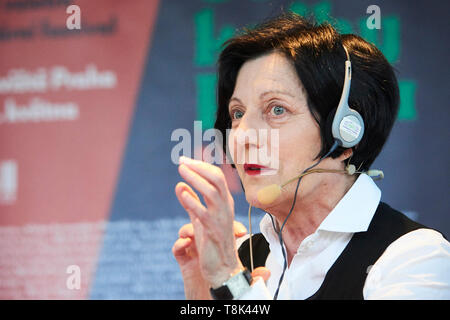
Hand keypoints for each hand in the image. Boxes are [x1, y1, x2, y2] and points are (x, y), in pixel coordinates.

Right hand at [173, 219, 246, 298]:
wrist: (213, 299)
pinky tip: (184, 243)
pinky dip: (179, 244)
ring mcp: (195, 252)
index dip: (233, 227)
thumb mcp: (242, 283)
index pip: (228, 230)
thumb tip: (267, 273)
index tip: (240, 233)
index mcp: (224, 248)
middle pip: (204, 223)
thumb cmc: (228, 288)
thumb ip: (254, 277)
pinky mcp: (184, 261)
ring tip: (191, 234)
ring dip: (187, 229)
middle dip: (203, 215)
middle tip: (206, 215)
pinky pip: (178, 249)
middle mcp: (209, 246)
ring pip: (188, 232)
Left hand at [175, 156, 243, 288]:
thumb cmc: (212, 241)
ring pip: (212, 192)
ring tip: (181, 171)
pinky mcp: (213, 231)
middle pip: (217, 179)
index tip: (185, 160)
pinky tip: (182, 193)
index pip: (216, 176)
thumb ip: (191, 201)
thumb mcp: (200, 217)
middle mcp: (225, 206)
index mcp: (224, 201)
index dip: (201, 166)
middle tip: (182, 161)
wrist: (222, 267)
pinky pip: (204, 212)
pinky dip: (193, 201)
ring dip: (195, 179)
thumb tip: (180, 185)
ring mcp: (221, 218)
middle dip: (199, 167)